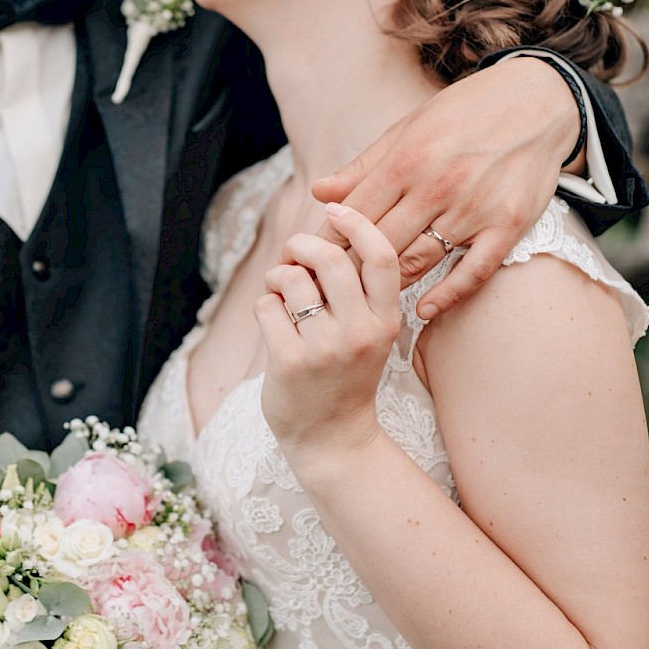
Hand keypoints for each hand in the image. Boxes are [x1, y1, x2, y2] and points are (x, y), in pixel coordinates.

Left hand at [256, 209, 399, 460]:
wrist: (333, 438)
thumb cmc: (346, 377)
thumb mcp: (370, 334)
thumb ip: (356, 291)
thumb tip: (326, 234)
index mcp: (385, 320)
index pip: (381, 256)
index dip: (358, 223)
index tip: (337, 209)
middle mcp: (359, 332)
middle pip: (330, 259)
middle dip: (303, 245)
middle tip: (293, 253)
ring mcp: (324, 348)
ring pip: (292, 279)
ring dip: (278, 276)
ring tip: (279, 292)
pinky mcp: (289, 362)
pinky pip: (266, 306)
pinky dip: (264, 305)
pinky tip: (272, 320)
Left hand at [312, 59, 575, 317]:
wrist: (537, 100)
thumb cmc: (464, 112)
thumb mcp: (409, 128)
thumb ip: (365, 167)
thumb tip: (319, 194)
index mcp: (406, 160)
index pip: (354, 214)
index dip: (327, 241)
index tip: (307, 261)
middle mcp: (437, 187)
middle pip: (380, 244)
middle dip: (348, 270)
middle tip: (326, 291)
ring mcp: (474, 209)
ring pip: (419, 260)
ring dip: (387, 285)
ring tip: (361, 302)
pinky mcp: (507, 225)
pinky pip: (473, 271)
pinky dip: (448, 295)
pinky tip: (424, 311)